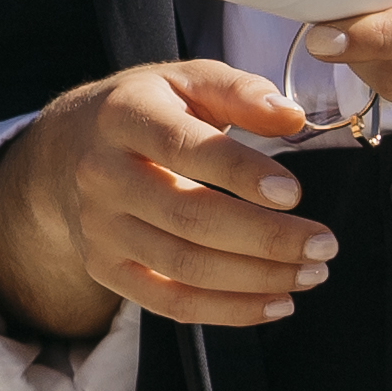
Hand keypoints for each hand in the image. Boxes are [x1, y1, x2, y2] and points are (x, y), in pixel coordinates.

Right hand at [0, 61, 344, 340]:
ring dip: (257, 278)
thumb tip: (292, 118)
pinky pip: (170, 303)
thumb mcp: (186, 80)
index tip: (295, 194)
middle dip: (266, 239)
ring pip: (184, 266)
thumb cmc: (149, 109)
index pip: (183, 149)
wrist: (67, 148)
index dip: (241, 174)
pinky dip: (229, 311)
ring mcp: (100, 228)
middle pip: (188, 218)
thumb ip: (240, 92)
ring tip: (311, 273)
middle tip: (324, 245)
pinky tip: (277, 303)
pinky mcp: (105, 268)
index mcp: (123, 116)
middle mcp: (101, 174)